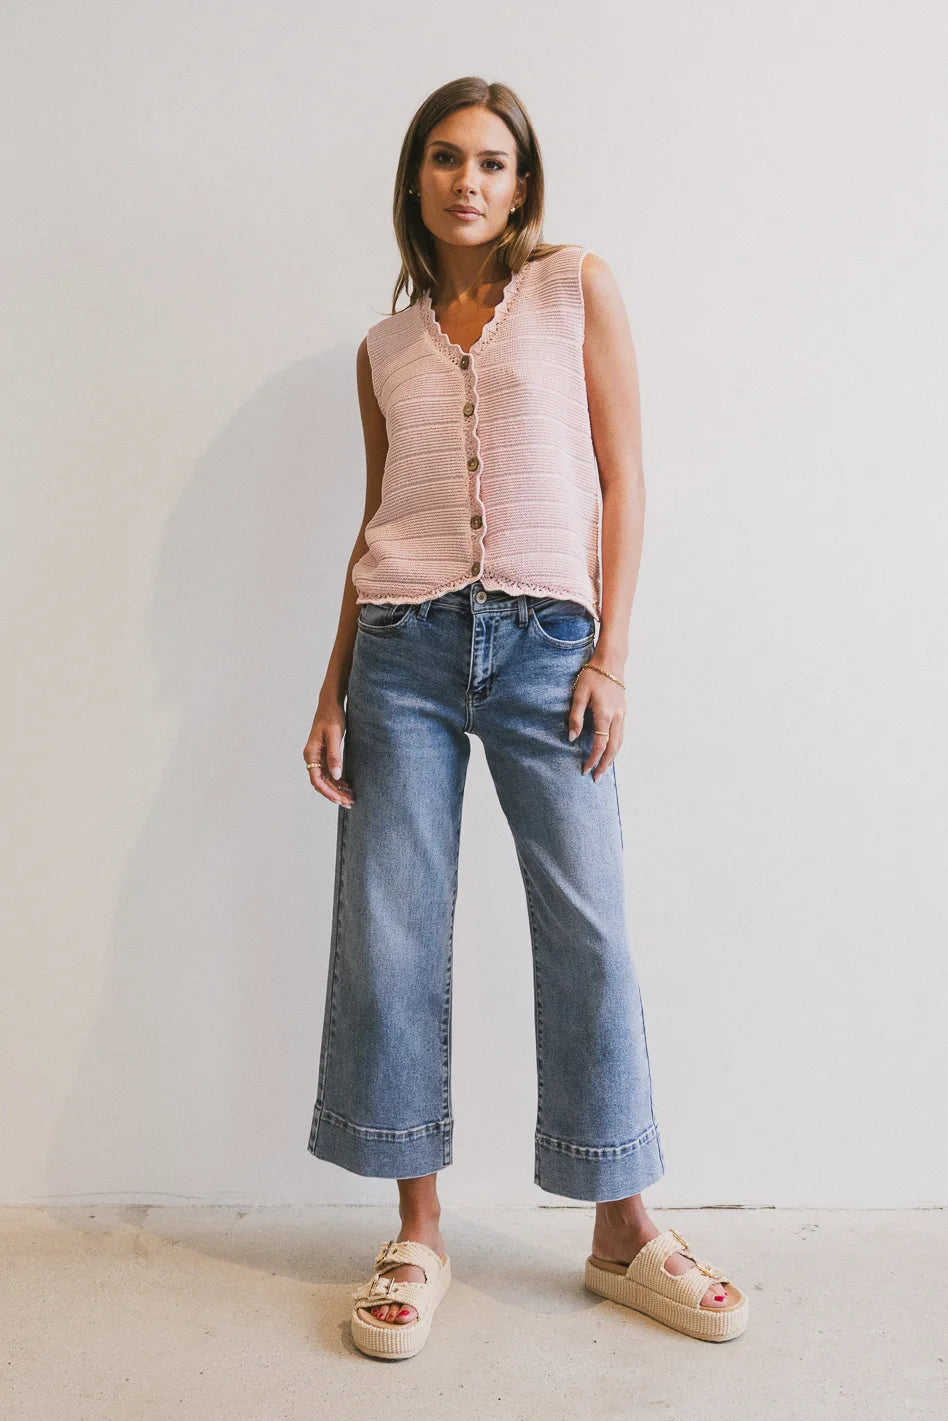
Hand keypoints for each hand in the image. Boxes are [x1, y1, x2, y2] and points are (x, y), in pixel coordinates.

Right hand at [303, 699, 353, 806]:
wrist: (330, 704)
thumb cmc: (332, 717)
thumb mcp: (335, 735)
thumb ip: (335, 756)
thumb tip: (337, 776)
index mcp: (311, 753)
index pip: (317, 780)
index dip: (328, 792)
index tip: (340, 800)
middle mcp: (312, 757)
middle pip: (321, 782)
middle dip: (334, 794)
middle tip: (349, 803)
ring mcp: (317, 756)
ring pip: (326, 779)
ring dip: (336, 789)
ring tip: (350, 798)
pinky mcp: (324, 754)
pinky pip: (329, 773)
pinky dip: (337, 781)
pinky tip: (347, 786)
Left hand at [568, 665, 624, 780]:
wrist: (610, 662)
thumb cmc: (592, 676)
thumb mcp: (578, 694)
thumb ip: (575, 717)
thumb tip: (572, 738)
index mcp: (604, 714)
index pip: (600, 744)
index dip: (592, 759)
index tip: (585, 769)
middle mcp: (616, 717)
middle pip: (613, 748)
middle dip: (605, 765)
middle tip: (597, 778)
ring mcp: (622, 714)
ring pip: (620, 742)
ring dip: (612, 758)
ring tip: (604, 768)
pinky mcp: (623, 711)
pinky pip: (622, 734)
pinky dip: (616, 746)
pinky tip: (610, 751)